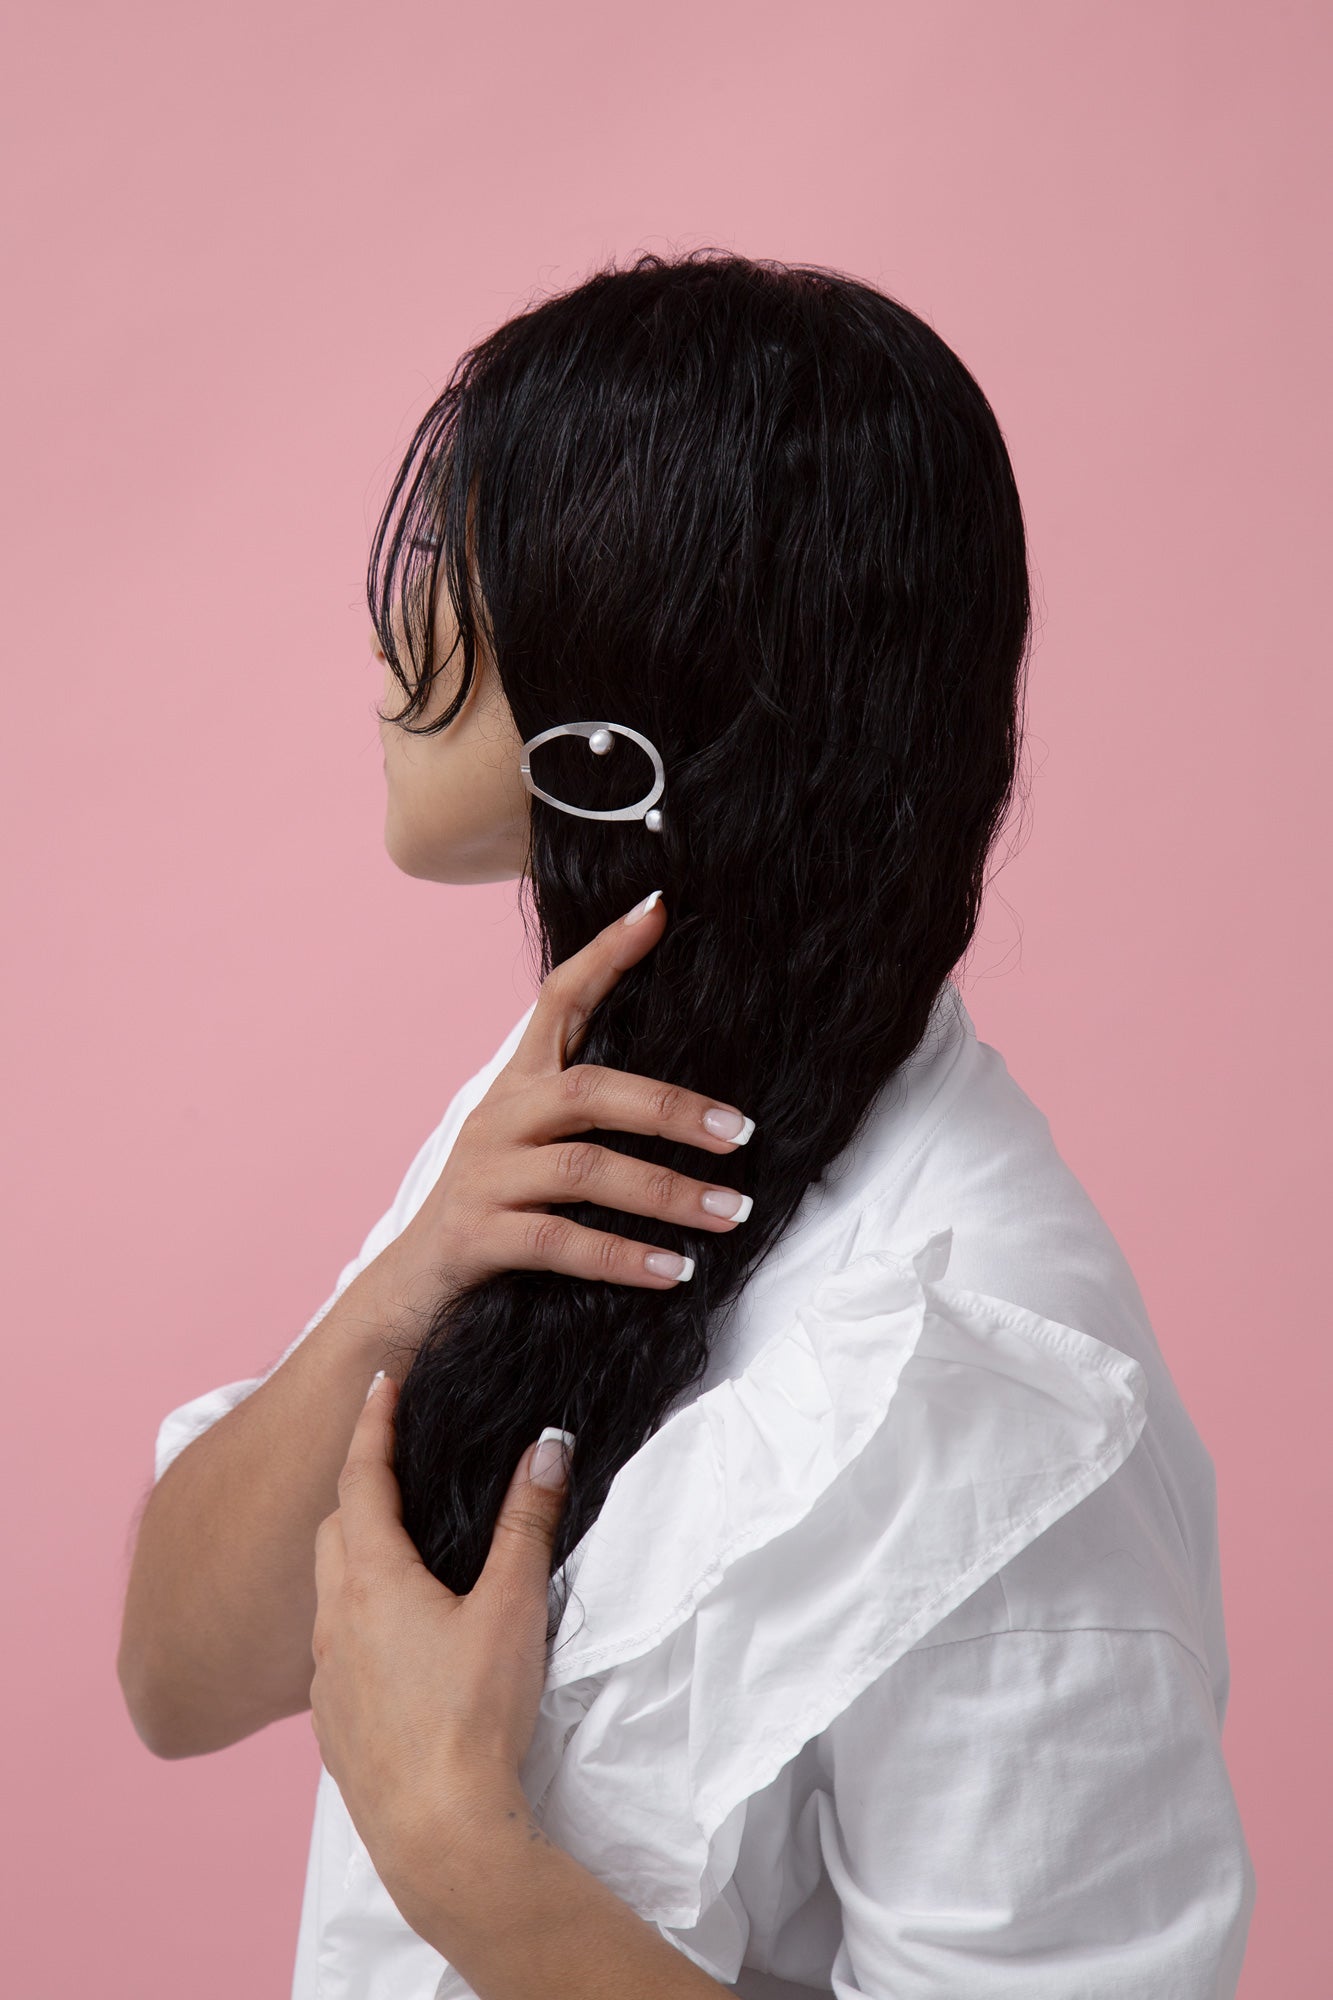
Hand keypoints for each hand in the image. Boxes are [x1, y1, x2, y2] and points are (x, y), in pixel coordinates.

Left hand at [310, 1372, 570, 1897]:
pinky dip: (359, 1620)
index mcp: (371, 1579)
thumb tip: (547, 1448)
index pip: (360, 1478)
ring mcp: (325, 1677)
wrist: (437, 1834)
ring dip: (356, 1559)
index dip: (371, 1425)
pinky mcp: (333, 1725)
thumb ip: (527, 1523)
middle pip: (334, 1531)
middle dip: (359, 1490)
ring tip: (400, 1551)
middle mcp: (334, 1620)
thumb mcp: (511, 1608)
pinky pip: (334, 1649)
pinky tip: (397, 1641)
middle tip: (395, 1465)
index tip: (378, 1383)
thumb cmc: (473, 1718)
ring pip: (330, 1593)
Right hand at [377, 890, 755, 1316]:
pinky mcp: (477, 1237)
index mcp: (517, 1086)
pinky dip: (625, 1257)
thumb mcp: (535, 1148)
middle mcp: (497, 1119)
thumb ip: (592, 1117)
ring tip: (731, 1213)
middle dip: (672, 1110)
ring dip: (667, 1194)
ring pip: (585, 1171)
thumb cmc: (495, 1212)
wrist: (413, 1289)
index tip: (658, 910)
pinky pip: (562, 1243)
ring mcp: (483, 1176)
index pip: (560, 1000)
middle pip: (589, 1090)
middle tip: (742, 1134)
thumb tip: (693, 1098)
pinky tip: (676, 1271)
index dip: (605, 953)